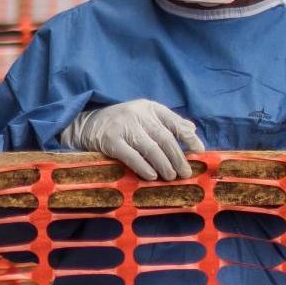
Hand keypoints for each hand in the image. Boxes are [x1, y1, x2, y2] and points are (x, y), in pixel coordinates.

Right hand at [61, 99, 199, 180]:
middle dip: (178, 157)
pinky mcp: (111, 140)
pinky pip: (131, 156)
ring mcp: (124, 126)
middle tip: (185, 173)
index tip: (199, 151)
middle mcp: (138, 114)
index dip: (188, 137)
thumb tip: (192, 131)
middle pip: (164, 137)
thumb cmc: (121, 123)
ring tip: (171, 177)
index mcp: (149, 107)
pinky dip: (143, 167)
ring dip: (164, 165)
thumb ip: (168, 122)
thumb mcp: (144, 116)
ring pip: (151, 148)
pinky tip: (152, 176)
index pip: (173, 121)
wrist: (86, 124)